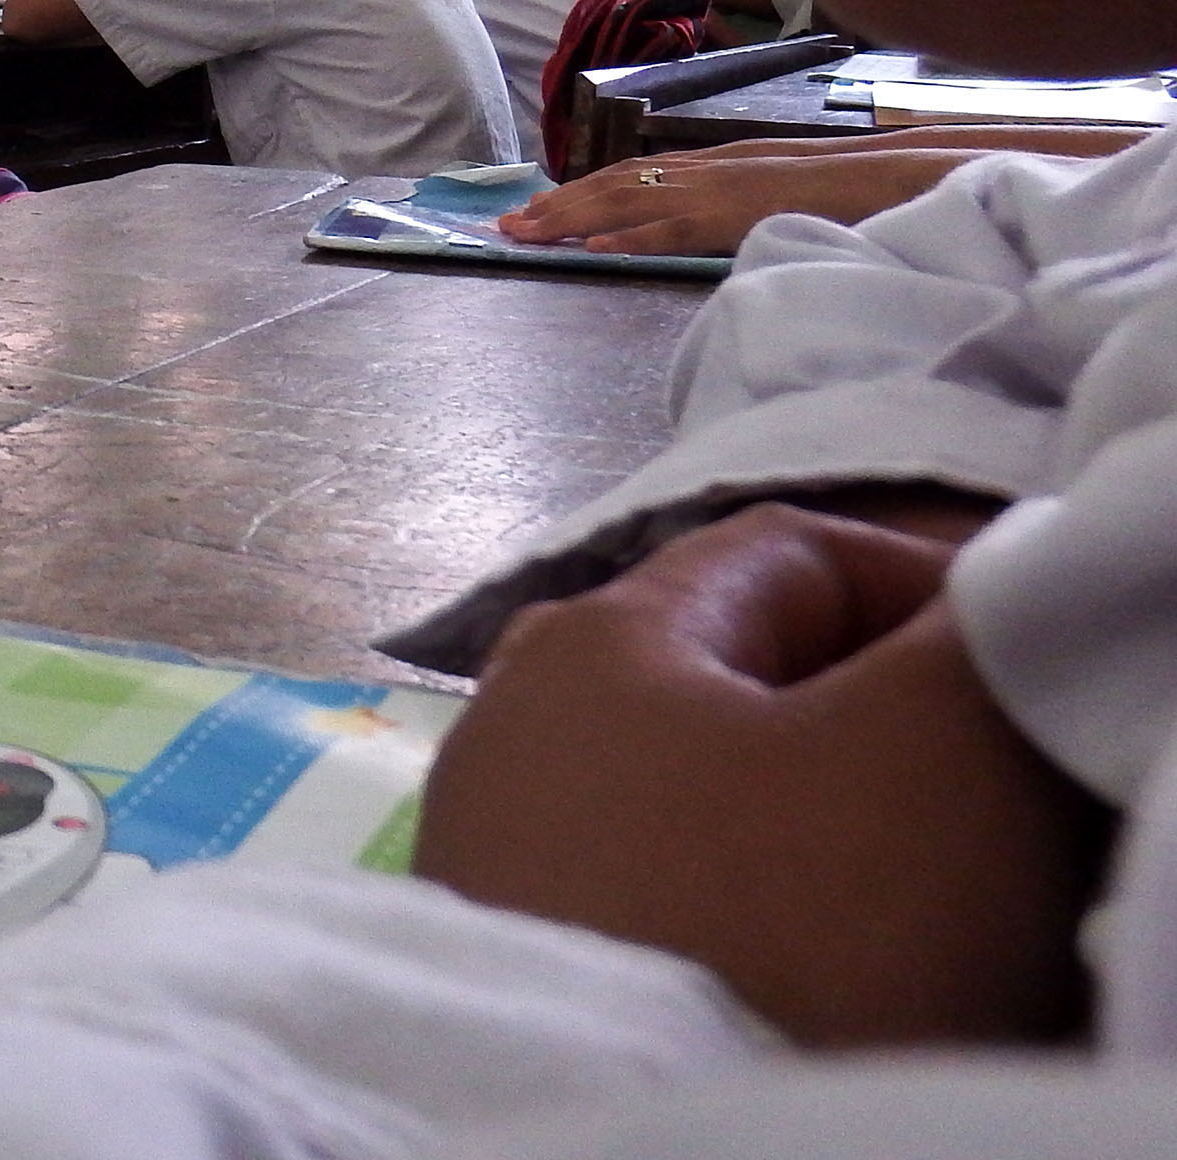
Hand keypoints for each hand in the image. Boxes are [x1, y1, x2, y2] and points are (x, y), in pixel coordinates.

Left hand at [416, 503, 1111, 1046]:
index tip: (1052, 670)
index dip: (942, 590)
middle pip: (762, 698)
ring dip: (868, 868)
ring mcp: (512, 875)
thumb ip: (979, 642)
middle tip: (1032, 821)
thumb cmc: (781, 930)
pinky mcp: (538, 998)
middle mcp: (522, 739)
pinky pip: (704, 938)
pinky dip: (800, 956)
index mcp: (593, 638)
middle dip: (909, 744)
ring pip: (741, 832)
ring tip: (974, 935)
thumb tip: (1005, 597)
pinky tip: (864, 1008)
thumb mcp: (932, 746)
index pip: (794, 554)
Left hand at [497, 148, 972, 255]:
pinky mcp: (739, 214)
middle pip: (615, 182)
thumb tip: (698, 222)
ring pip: (630, 199)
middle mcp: (707, 167)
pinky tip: (595, 244)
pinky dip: (632, 233)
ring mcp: (720, 188)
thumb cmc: (846, 188)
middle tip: (506, 224)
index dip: (580, 191)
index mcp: (715, 163)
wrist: (898, 174)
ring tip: (526, 234)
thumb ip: (732, 201)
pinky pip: (676, 226)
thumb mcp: (775, 187)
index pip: (632, 175)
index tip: (536, 208)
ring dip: (573, 217)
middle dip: (557, 204)